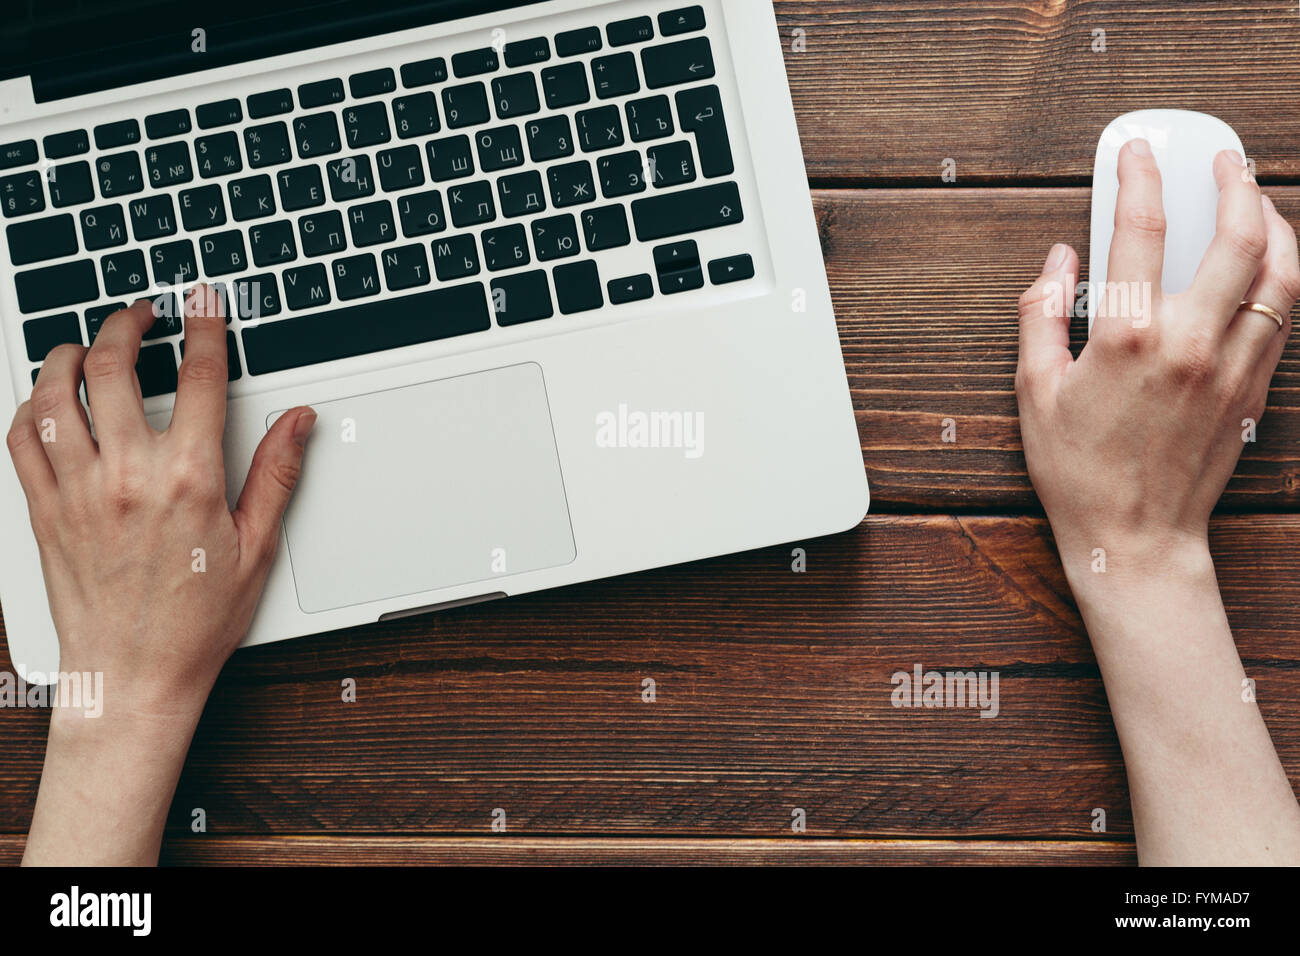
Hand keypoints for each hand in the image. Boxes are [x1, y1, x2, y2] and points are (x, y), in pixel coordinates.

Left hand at [6, 286, 314, 717]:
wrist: (132, 677)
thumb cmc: (195, 622)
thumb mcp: (257, 547)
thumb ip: (276, 474)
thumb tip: (297, 422)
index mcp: (188, 479)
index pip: (197, 377)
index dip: (204, 327)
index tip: (202, 302)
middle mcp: (126, 476)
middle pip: (113, 366)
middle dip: (127, 324)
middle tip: (141, 314)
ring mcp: (76, 490)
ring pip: (53, 394)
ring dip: (67, 354)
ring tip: (86, 344)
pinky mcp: (43, 510)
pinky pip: (20, 440)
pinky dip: (28, 407)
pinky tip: (46, 399)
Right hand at [1015, 141, 1299, 864]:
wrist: (1135, 539)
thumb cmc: (1078, 472)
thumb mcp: (1035, 391)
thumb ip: (1041, 315)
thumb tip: (1057, 260)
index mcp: (1125, 336)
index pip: (1139, 231)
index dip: (1139, 178)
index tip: (1137, 153)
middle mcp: (1188, 341)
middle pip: (1235, 237)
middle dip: (1233, 185)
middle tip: (1223, 161)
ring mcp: (1230, 365)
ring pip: (1280, 273)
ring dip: (1276, 224)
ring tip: (1261, 201)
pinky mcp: (1254, 390)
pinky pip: (1285, 316)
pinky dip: (1284, 276)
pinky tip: (1270, 262)